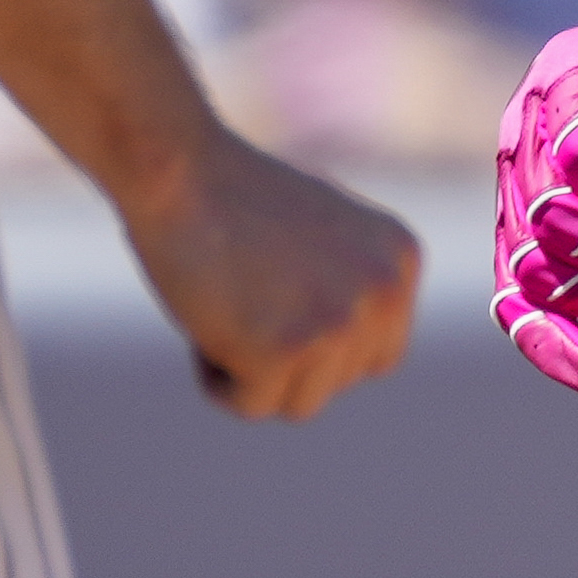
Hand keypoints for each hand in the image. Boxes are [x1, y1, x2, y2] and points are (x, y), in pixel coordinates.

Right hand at [116, 130, 419, 421]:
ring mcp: (339, 322)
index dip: (322, 346)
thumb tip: (348, 342)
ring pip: (300, 404)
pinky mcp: (286, 349)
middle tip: (244, 292)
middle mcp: (384, 292)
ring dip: (254, 372)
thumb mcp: (323, 232)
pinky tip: (206, 321)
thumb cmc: (232, 197)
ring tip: (227, 305)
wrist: (177, 170)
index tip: (280, 302)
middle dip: (286, 357)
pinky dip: (218, 380)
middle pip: (339, 383)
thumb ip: (350, 285)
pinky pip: (252, 407)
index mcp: (400, 259)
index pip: (377, 354)